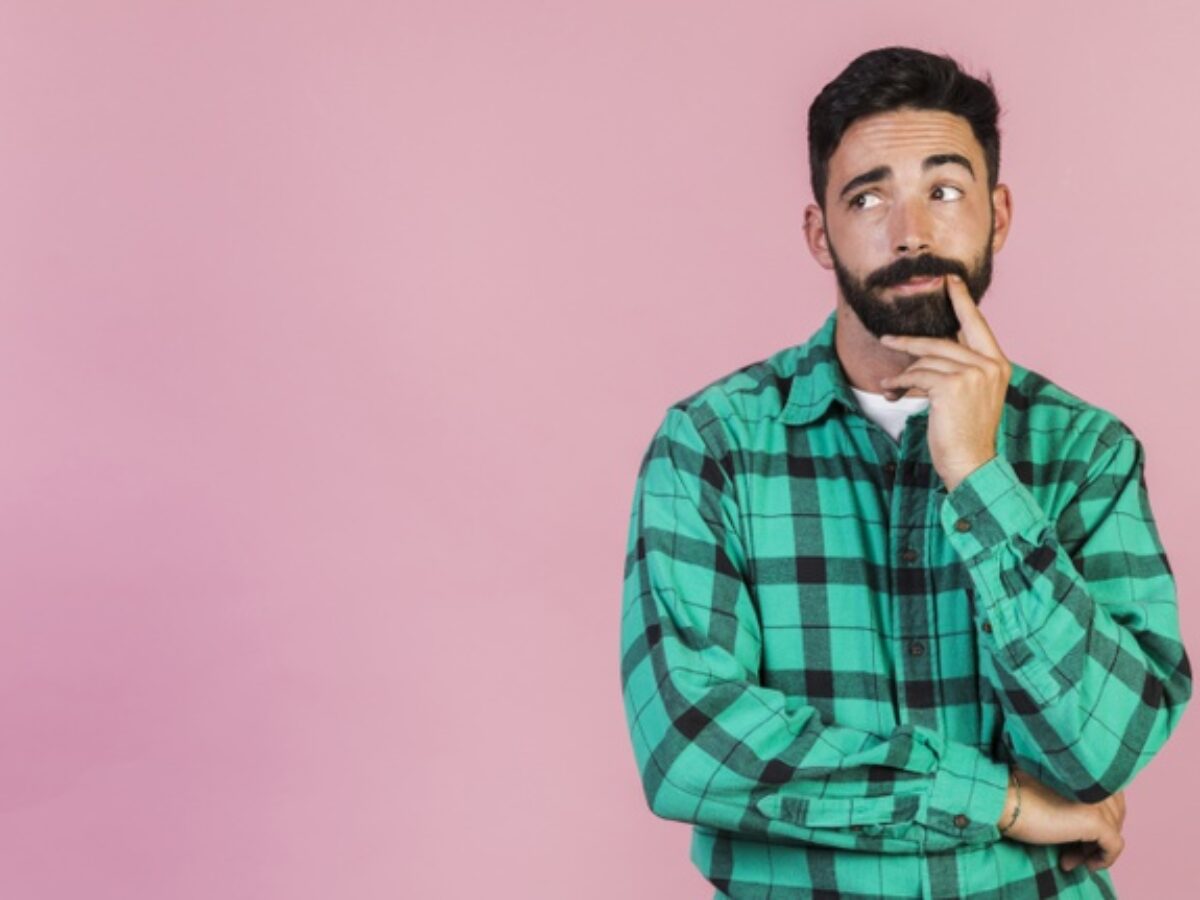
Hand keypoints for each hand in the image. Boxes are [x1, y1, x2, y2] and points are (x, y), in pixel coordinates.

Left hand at [877, 275, 1011, 491]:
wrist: (971, 463)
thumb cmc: (965, 434)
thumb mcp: (968, 396)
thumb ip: (959, 370)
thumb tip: (929, 353)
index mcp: (998, 365)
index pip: (977, 325)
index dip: (962, 301)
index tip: (949, 280)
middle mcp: (990, 365)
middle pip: (942, 341)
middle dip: (910, 343)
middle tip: (888, 339)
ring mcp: (973, 374)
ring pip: (927, 360)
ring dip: (903, 374)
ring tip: (889, 387)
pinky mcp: (952, 386)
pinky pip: (918, 375)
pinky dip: (900, 384)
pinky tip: (892, 393)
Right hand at [999, 768, 1126, 872]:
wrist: (1003, 798)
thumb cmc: (1017, 793)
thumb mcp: (1052, 790)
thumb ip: (1073, 795)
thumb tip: (1088, 824)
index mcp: (1086, 769)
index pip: (1110, 797)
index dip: (1098, 818)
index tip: (1077, 835)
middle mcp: (1096, 781)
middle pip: (1115, 815)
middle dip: (1096, 836)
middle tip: (1073, 853)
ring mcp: (1098, 800)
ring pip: (1114, 831)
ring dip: (1093, 849)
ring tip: (1070, 859)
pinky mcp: (1095, 820)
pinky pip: (1114, 846)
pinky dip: (1105, 859)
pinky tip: (1087, 865)